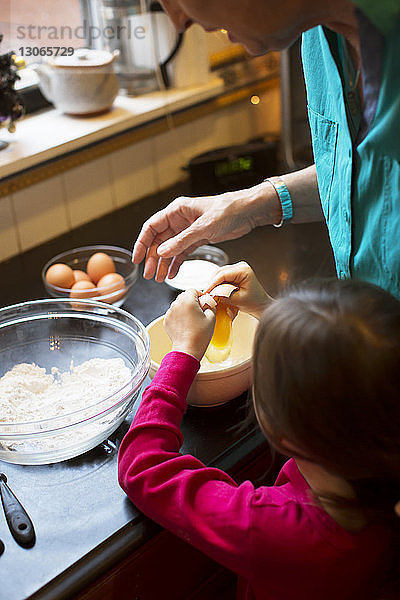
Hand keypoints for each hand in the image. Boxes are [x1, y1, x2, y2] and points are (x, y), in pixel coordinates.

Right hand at [132, 182, 280, 281]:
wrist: (248, 212)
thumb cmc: (228, 210)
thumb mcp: (204, 227)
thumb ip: (182, 240)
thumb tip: (161, 252)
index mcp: (177, 210)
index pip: (152, 227)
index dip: (142, 243)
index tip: (138, 258)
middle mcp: (179, 220)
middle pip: (159, 241)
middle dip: (153, 258)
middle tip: (149, 274)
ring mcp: (188, 230)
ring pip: (170, 249)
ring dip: (164, 264)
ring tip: (159, 279)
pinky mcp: (198, 239)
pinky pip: (182, 253)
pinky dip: (177, 264)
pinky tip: (172, 274)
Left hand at [164, 289, 215, 360]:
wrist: (188, 349)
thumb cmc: (200, 335)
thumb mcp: (211, 318)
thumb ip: (210, 305)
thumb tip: (208, 302)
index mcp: (188, 301)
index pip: (193, 290)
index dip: (200, 294)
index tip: (204, 301)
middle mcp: (176, 304)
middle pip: (184, 295)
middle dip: (192, 300)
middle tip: (199, 309)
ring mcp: (170, 312)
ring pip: (178, 304)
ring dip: (184, 307)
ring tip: (192, 318)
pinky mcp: (166, 320)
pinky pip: (173, 312)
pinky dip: (179, 315)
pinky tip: (185, 323)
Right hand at [204, 261, 271, 318]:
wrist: (261, 305)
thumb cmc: (254, 302)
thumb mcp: (237, 299)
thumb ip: (224, 295)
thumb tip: (211, 294)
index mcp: (243, 270)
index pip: (222, 274)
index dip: (212, 283)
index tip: (205, 292)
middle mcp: (240, 266)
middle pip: (219, 272)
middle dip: (211, 283)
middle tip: (205, 294)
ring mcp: (237, 269)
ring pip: (219, 274)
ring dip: (213, 284)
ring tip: (209, 294)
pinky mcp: (234, 274)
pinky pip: (222, 277)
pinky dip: (217, 284)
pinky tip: (214, 291)